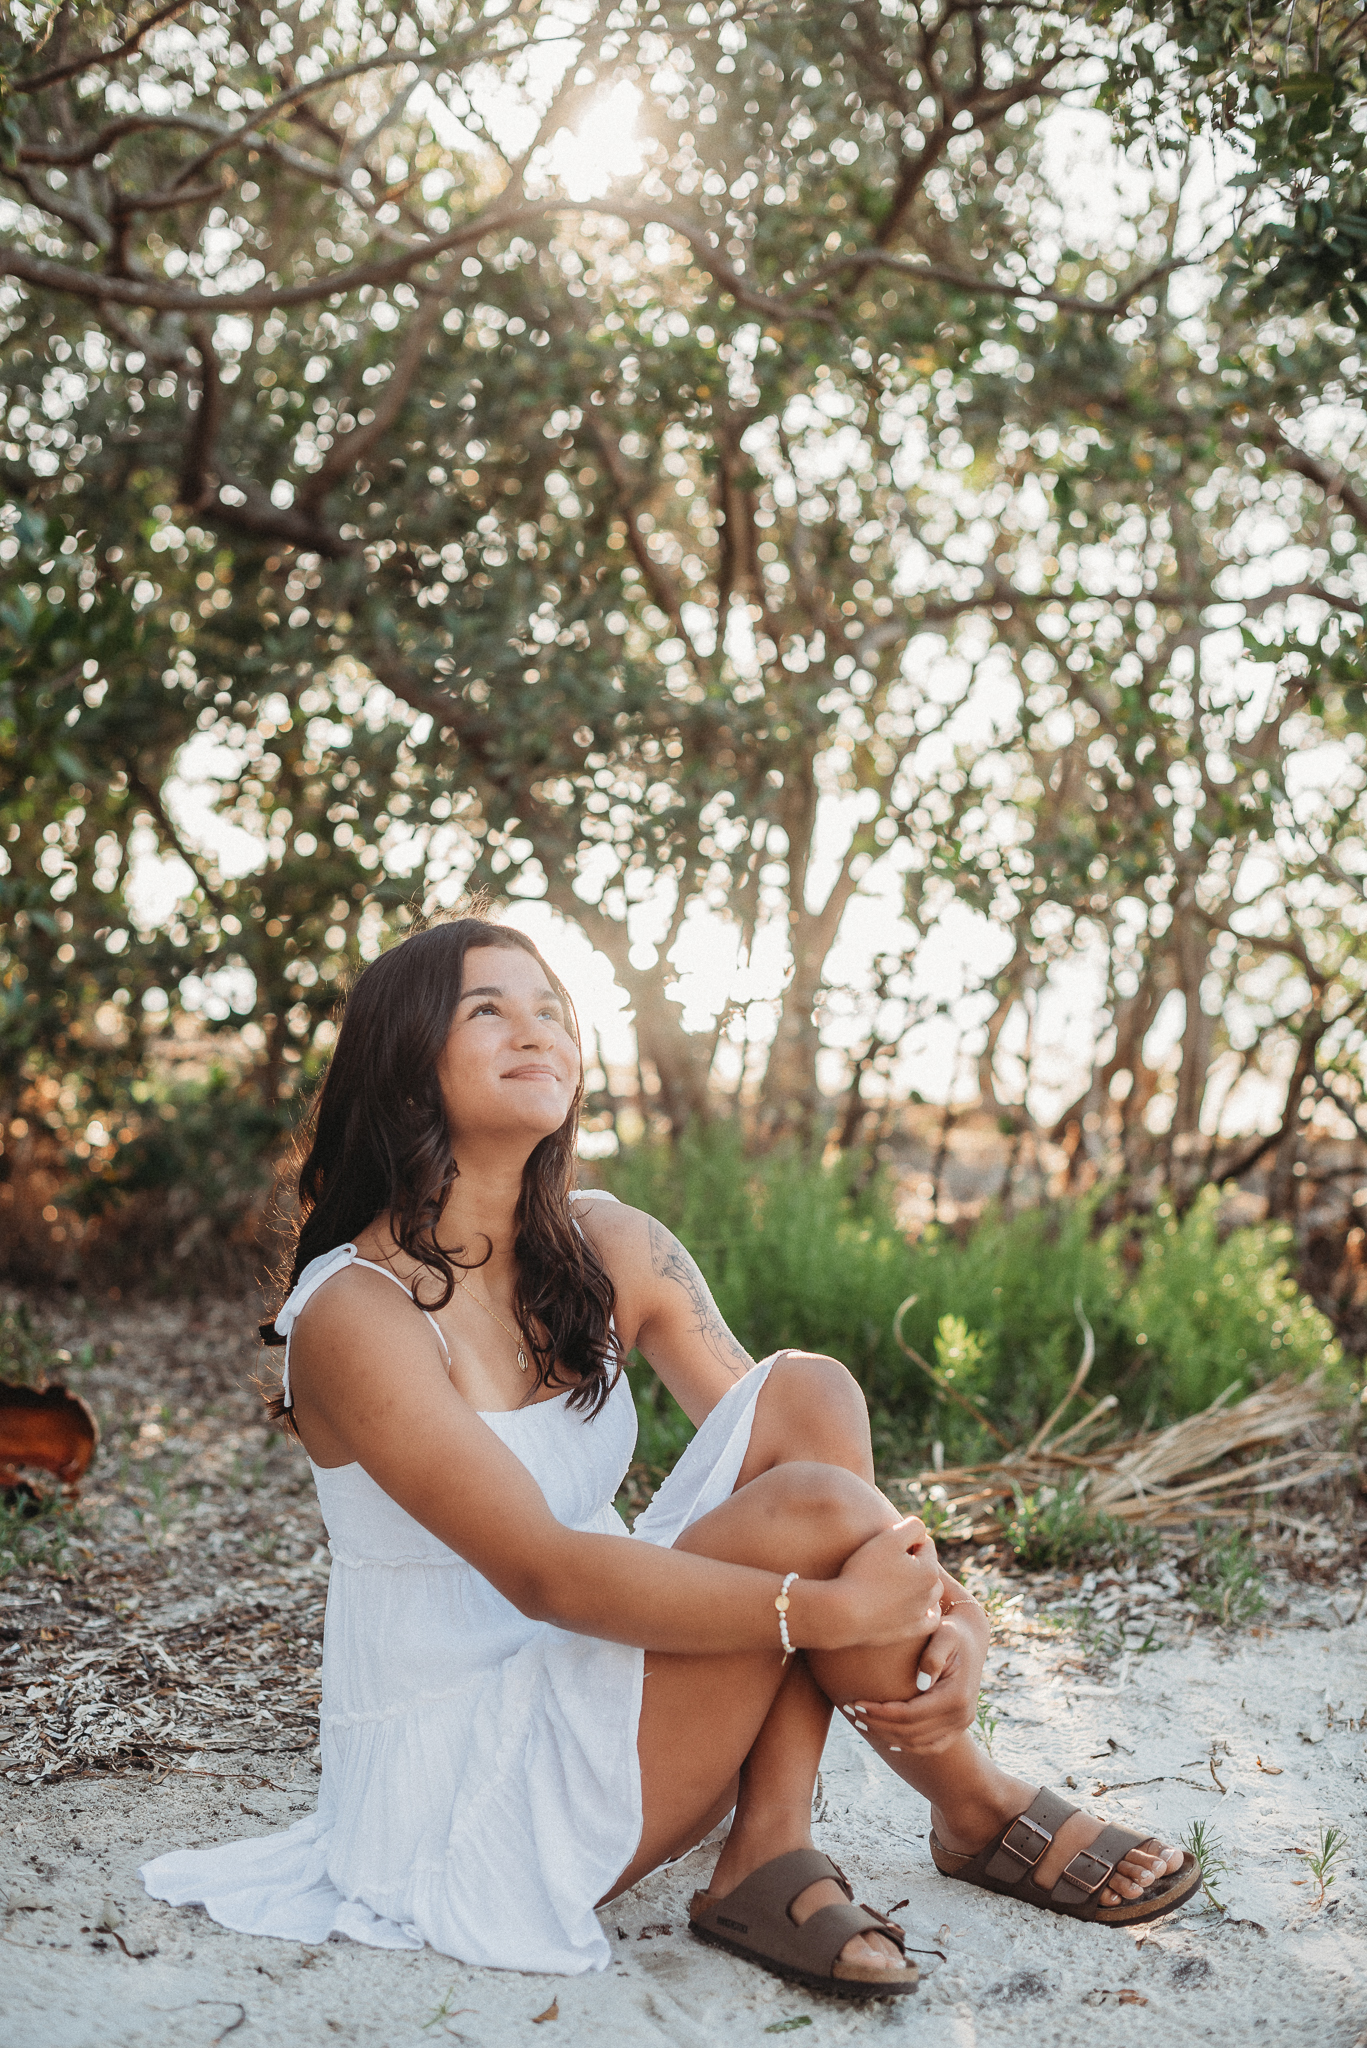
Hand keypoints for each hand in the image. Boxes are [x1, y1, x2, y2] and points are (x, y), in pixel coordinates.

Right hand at [824, 1515, 940, 1648]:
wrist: (845, 1612)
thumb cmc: (865, 1571)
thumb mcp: (889, 1538)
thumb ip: (913, 1527)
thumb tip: (922, 1533)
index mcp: (930, 1570)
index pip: (925, 1543)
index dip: (906, 1540)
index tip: (886, 1546)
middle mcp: (931, 1594)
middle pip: (928, 1568)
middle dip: (915, 1562)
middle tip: (888, 1563)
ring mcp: (921, 1615)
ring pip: (930, 1593)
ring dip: (920, 1585)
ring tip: (895, 1582)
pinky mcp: (911, 1632)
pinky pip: (929, 1620)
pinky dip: (925, 1611)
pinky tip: (914, 1606)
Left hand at [852, 1600, 987, 1755]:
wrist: (972, 1638)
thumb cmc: (953, 1631)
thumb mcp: (946, 1634)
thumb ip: (934, 1655)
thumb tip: (921, 1683)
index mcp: (957, 1696)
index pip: (910, 1714)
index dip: (880, 1713)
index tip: (856, 1702)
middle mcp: (962, 1716)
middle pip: (911, 1733)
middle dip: (877, 1725)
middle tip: (850, 1711)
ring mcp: (961, 1725)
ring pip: (918, 1743)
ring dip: (887, 1736)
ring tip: (860, 1722)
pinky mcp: (957, 1727)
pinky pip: (930, 1746)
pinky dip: (907, 1746)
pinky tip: (886, 1739)